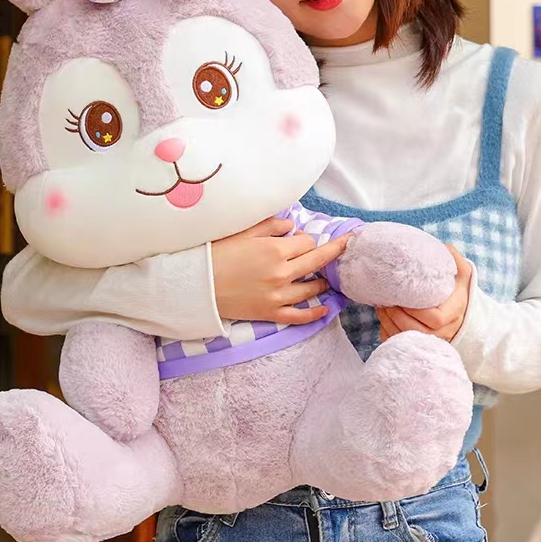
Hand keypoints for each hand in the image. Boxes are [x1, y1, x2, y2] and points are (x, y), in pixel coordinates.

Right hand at [211, 216, 350, 324]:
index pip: (306, 242)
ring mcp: (277, 295)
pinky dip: (315, 313)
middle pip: (316, 261)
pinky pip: (299, 315)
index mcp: (274, 249)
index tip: (301, 238)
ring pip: (311, 288)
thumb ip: (270, 226)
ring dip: (322, 282)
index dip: (306, 238)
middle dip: (332, 252)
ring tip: (327, 279)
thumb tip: (291, 226)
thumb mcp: (242, 232)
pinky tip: (324, 309)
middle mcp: (281, 273)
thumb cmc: (215, 254)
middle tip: (345, 246)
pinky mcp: (270, 313)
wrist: (194, 285)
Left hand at [377, 245, 471, 342]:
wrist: (462, 315)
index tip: (400, 298)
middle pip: (416, 331)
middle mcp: (444, 332)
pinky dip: (388, 334)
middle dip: (396, 317)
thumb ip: (455, 261)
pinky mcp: (420, 346)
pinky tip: (383, 321)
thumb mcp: (461, 275)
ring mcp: (432, 342)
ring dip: (389, 324)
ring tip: (380, 309)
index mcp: (452, 315)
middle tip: (384, 302)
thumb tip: (445, 247)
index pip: (434, 319)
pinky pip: (400, 344)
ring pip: (406, 339)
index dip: (415, 310)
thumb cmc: (457, 292)